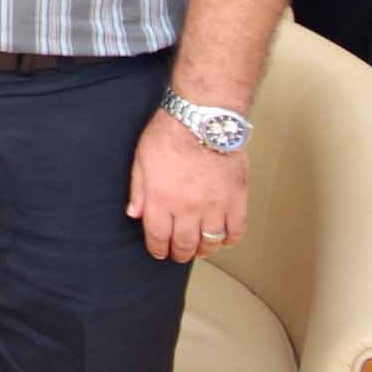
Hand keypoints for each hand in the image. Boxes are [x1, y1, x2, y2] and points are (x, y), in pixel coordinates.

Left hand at [128, 108, 247, 263]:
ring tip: (200, 247)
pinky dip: (230, 239)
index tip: (159, 251)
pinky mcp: (237, 199)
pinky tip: (223, 237)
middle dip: (180, 253)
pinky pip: (237, 230)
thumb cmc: (171, 132)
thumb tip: (134, 213)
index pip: (158, 237)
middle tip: (179, 253)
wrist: (204, 118)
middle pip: (185, 245)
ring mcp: (215, 205)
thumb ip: (138, 190)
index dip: (158, 249)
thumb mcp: (141, 158)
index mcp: (162, 199)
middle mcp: (189, 208)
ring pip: (211, 242)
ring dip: (204, 249)